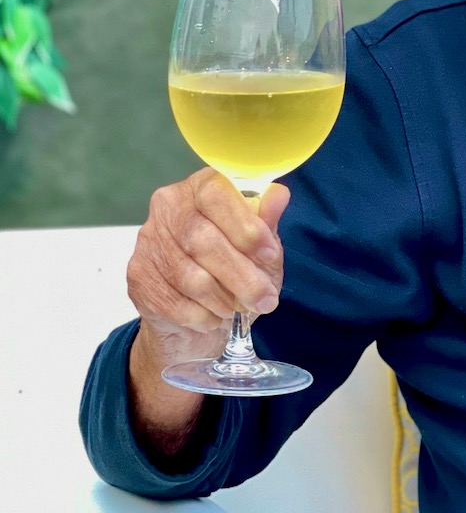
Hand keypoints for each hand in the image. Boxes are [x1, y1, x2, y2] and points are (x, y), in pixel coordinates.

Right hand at [125, 168, 289, 456]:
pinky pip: (171, 303)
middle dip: (242, 273)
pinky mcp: (137, 283)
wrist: (196, 321)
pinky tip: (216, 322)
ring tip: (249, 311)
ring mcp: (147, 247)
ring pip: (187, 273)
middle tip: (269, 298)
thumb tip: (282, 193)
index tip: (268, 250)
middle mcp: (167, 211)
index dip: (243, 221)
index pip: (215, 190)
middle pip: (201, 238)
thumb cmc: (236, 273)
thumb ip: (267, 224)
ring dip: (224, 298)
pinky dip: (200, 317)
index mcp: (200, 190)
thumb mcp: (261, 250)